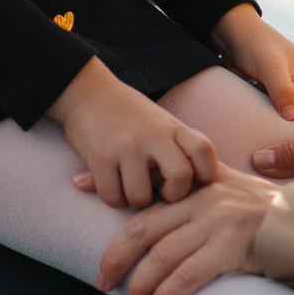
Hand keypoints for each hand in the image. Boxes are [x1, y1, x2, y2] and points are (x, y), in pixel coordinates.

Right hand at [46, 58, 216, 209]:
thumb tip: (198, 190)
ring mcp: (127, 146)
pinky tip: (112, 186)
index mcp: (173, 128)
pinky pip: (113, 197)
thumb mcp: (162, 125)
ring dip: (135, 201)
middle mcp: (153, 135)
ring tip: (131, 188)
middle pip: (180, 176)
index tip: (193, 179)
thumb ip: (179, 151)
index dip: (205, 172)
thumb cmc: (130, 117)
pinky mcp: (101, 156)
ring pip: (141, 197)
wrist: (88, 93)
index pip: (203, 150)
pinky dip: (113, 199)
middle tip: (161, 191)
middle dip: (172, 195)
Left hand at [94, 168, 279, 294]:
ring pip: (161, 256)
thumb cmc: (275, 213)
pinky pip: (188, 275)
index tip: (82, 193)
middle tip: (102, 283)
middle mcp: (204, 200)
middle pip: (142, 229)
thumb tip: (168, 202)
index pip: (146, 197)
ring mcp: (218, 223)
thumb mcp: (236, 188)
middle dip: (115, 258)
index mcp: (199, 186)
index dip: (113, 201)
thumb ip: (203, 188)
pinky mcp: (233, 248)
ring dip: (140, 286)